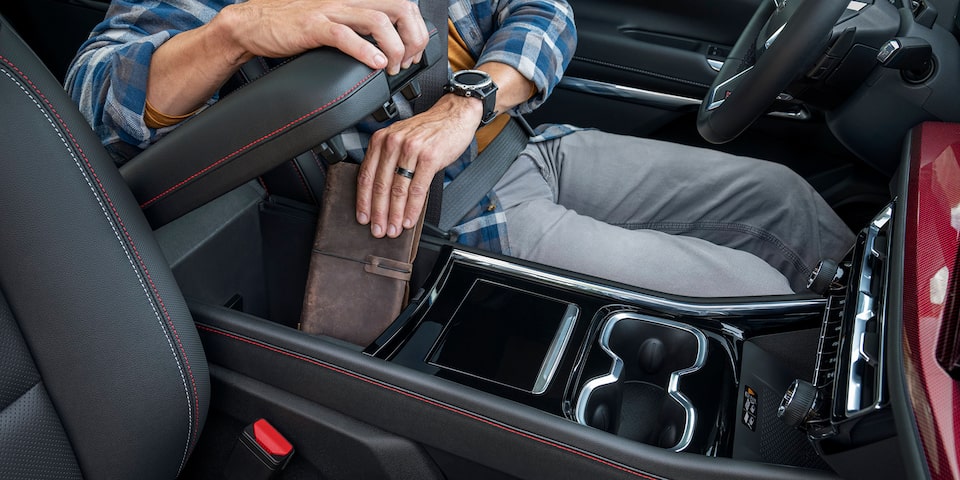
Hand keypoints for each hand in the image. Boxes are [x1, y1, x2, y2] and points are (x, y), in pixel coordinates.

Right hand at [218, 0, 428, 74]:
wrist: (255, 24)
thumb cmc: (295, 27)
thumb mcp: (338, 23)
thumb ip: (362, 30)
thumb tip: (390, 49)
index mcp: (356, 0)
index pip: (404, 4)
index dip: (416, 30)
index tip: (413, 53)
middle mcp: (348, 0)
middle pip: (400, 8)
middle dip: (412, 38)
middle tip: (406, 62)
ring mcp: (330, 10)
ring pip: (379, 20)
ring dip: (394, 48)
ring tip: (391, 67)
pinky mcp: (312, 26)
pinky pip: (346, 35)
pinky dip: (365, 51)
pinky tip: (375, 64)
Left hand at [356, 94, 484, 237]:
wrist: (454, 115)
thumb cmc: (429, 129)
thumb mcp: (401, 139)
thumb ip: (389, 161)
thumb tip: (381, 195)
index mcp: (381, 140)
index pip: (366, 175)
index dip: (363, 200)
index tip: (363, 217)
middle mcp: (393, 143)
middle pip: (380, 185)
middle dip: (378, 213)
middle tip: (378, 230)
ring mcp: (411, 149)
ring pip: (397, 190)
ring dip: (395, 214)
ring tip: (394, 229)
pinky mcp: (429, 157)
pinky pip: (417, 189)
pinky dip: (412, 208)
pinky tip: (410, 219)